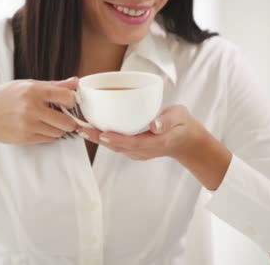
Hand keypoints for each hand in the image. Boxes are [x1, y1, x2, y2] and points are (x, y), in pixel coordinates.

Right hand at [0, 77, 79, 163]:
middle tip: (63, 117)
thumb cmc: (5, 97)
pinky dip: (48, 134)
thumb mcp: (27, 85)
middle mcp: (32, 107)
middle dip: (69, 121)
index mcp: (34, 90)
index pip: (67, 97)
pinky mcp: (26, 138)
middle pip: (67, 121)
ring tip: (48, 121)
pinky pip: (48, 139)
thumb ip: (54, 85)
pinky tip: (39, 127)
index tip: (68, 102)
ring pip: (59, 132)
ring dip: (58, 129)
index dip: (72, 101)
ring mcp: (29, 124)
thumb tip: (76, 82)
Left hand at [78, 105, 203, 160]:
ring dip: (98, 138)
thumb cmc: (183, 126)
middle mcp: (143, 150)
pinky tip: (94, 128)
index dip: (116, 139)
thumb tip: (154, 125)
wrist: (188, 141)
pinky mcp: (135, 148)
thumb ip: (167, 120)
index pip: (132, 143)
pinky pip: (117, 144)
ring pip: (115, 146)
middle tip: (81, 128)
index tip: (102, 133)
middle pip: (117, 146)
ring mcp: (138, 151)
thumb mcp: (180, 117)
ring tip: (81, 128)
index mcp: (155, 143)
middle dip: (98, 138)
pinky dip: (104, 138)